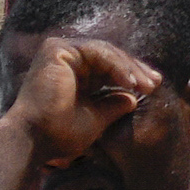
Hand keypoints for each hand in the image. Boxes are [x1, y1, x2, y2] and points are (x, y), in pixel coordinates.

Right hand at [0, 36, 167, 166]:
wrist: (34, 140)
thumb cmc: (59, 134)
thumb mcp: (95, 118)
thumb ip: (112, 106)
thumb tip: (133, 99)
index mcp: (73, 73)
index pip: (108, 67)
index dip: (132, 75)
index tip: (153, 87)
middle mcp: (65, 59)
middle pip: (110, 57)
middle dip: (135, 70)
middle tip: (155, 83)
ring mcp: (59, 51)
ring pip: (106, 53)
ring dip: (129, 68)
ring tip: (146, 86)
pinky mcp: (57, 50)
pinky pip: (97, 52)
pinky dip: (116, 65)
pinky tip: (130, 82)